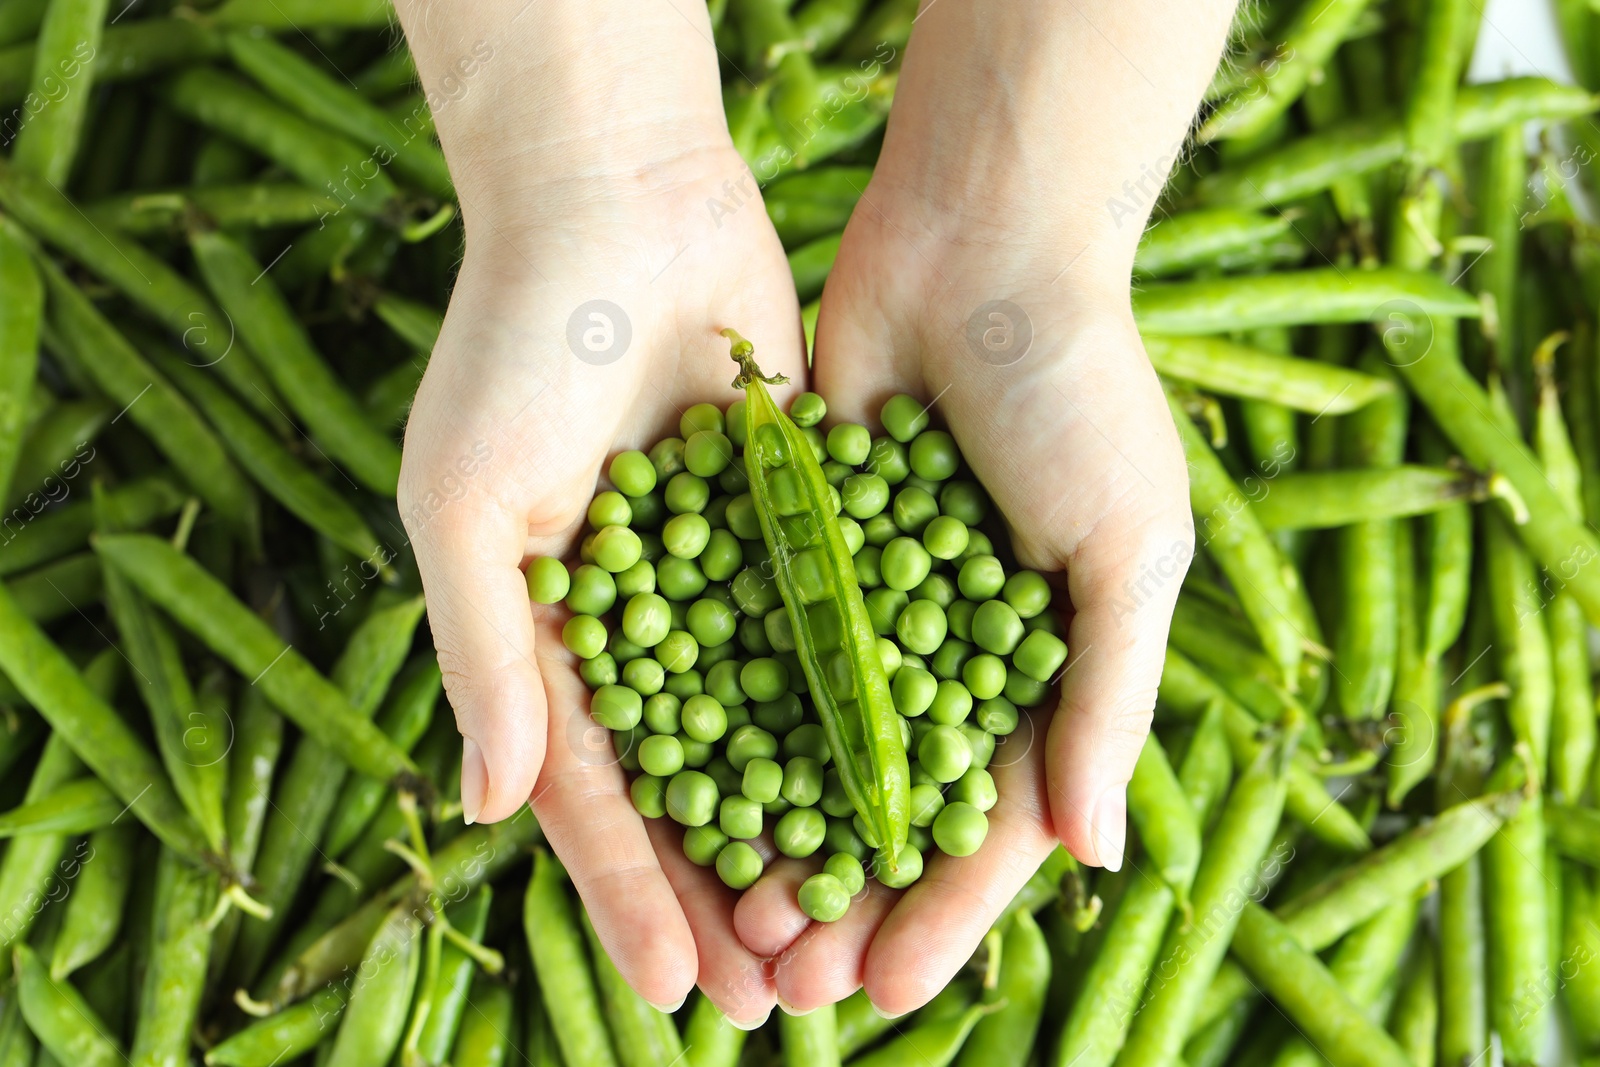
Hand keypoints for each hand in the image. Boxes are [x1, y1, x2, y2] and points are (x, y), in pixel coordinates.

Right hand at [394, 0, 805, 1022]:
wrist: (620, 200)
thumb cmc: (515, 346)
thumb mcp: (466, 501)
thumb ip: (488, 652)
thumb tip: (489, 809)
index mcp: (549, 634)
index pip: (594, 794)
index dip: (632, 895)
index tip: (679, 990)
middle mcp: (641, 623)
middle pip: (690, 786)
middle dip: (726, 893)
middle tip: (776, 1001)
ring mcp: (724, 579)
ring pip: (770, 731)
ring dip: (804, 828)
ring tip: (847, 927)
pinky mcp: (798, 526)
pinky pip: (832, 636)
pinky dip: (862, 713)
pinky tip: (906, 789)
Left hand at [727, 0, 1230, 1014]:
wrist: (981, 245)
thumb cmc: (1080, 395)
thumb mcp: (1126, 552)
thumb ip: (1106, 702)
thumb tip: (1093, 861)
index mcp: (1035, 670)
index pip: (982, 822)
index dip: (938, 911)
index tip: (886, 991)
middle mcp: (940, 653)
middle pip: (879, 807)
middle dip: (840, 899)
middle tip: (785, 986)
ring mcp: (859, 604)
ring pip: (802, 751)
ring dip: (770, 838)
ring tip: (727, 924)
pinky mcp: (788, 547)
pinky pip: (749, 655)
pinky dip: (720, 727)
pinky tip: (681, 797)